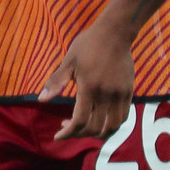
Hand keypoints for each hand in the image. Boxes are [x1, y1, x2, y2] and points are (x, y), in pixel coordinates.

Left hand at [40, 21, 135, 140]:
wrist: (115, 33)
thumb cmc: (88, 45)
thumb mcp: (68, 62)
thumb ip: (56, 82)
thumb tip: (41, 100)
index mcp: (89, 88)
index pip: (80, 121)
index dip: (68, 133)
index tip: (58, 136)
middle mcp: (106, 96)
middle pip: (95, 128)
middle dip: (79, 134)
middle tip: (66, 128)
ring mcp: (120, 95)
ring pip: (112, 127)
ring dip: (97, 133)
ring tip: (83, 129)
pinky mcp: (129, 93)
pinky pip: (123, 117)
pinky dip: (111, 125)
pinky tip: (99, 120)